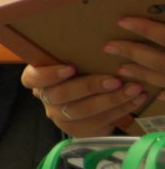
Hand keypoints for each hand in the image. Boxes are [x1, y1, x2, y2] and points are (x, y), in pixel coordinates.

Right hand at [24, 61, 143, 137]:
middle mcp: (46, 98)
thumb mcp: (72, 60)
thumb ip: (73, 54)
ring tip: (132, 89)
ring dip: (110, 100)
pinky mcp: (78, 130)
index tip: (70, 68)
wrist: (89, 97)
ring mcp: (61, 116)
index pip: (32, 78)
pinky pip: (99, 121)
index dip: (49, 75)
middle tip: (114, 80)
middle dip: (89, 87)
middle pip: (61, 95)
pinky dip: (120, 109)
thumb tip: (94, 38)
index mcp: (38, 79)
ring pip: (82, 111)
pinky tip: (136, 99)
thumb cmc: (80, 71)